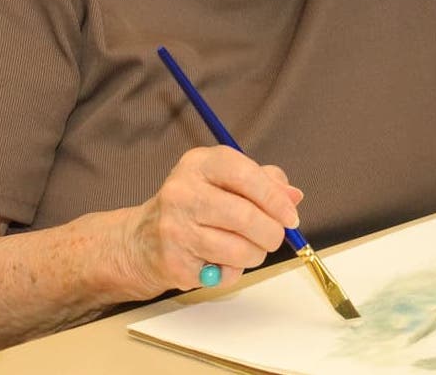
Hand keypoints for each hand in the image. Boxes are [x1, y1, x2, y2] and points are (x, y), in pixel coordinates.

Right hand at [119, 146, 303, 295]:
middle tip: (276, 237)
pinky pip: (223, 273)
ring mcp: (174, 228)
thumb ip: (263, 181)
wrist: (142, 239)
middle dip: (271, 232)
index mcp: (200, 163)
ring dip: (256, 254)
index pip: (245, 175)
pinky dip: (233, 271)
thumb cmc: (195, 203)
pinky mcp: (173, 262)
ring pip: (238, 249)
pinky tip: (221, 260)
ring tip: (250, 248)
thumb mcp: (225, 179)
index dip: (275, 198)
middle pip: (244, 216)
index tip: (290, 216)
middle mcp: (182, 192)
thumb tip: (293, 197)